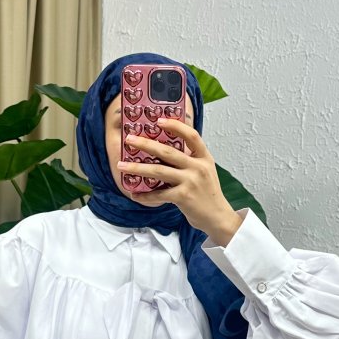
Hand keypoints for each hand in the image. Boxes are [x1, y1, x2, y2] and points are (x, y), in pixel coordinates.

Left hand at [117, 117, 245, 243]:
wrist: (217, 217)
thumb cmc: (207, 194)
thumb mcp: (204, 171)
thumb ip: (189, 160)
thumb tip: (163, 151)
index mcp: (204, 158)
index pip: (191, 136)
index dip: (175, 126)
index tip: (159, 121)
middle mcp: (198, 167)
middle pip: (168, 151)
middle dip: (146, 144)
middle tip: (129, 140)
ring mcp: (191, 181)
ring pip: (159, 171)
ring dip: (137, 168)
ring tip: (121, 166)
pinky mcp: (183, 196)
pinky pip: (159, 194)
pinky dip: (145, 195)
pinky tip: (135, 194)